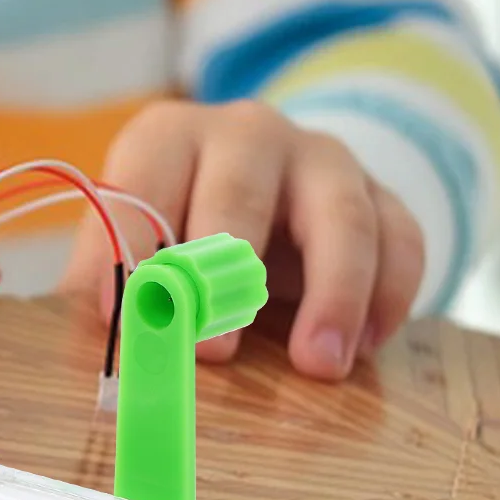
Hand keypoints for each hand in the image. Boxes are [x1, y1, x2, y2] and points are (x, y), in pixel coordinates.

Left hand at [62, 99, 424, 379]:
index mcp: (166, 138)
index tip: (132, 318)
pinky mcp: (381, 194)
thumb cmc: (181, 233)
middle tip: (216, 351)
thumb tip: (99, 339)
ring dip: (332, 294)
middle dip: (226, 274)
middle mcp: (245, 133)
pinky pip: (400, 238)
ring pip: (340, 215)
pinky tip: (365, 347)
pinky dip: (389, 295)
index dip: (133, 251)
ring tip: (318, 366)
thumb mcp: (136, 247)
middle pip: (240, 192)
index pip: (141, 185)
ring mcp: (321, 158)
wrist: (265, 199)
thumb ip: (113, 283)